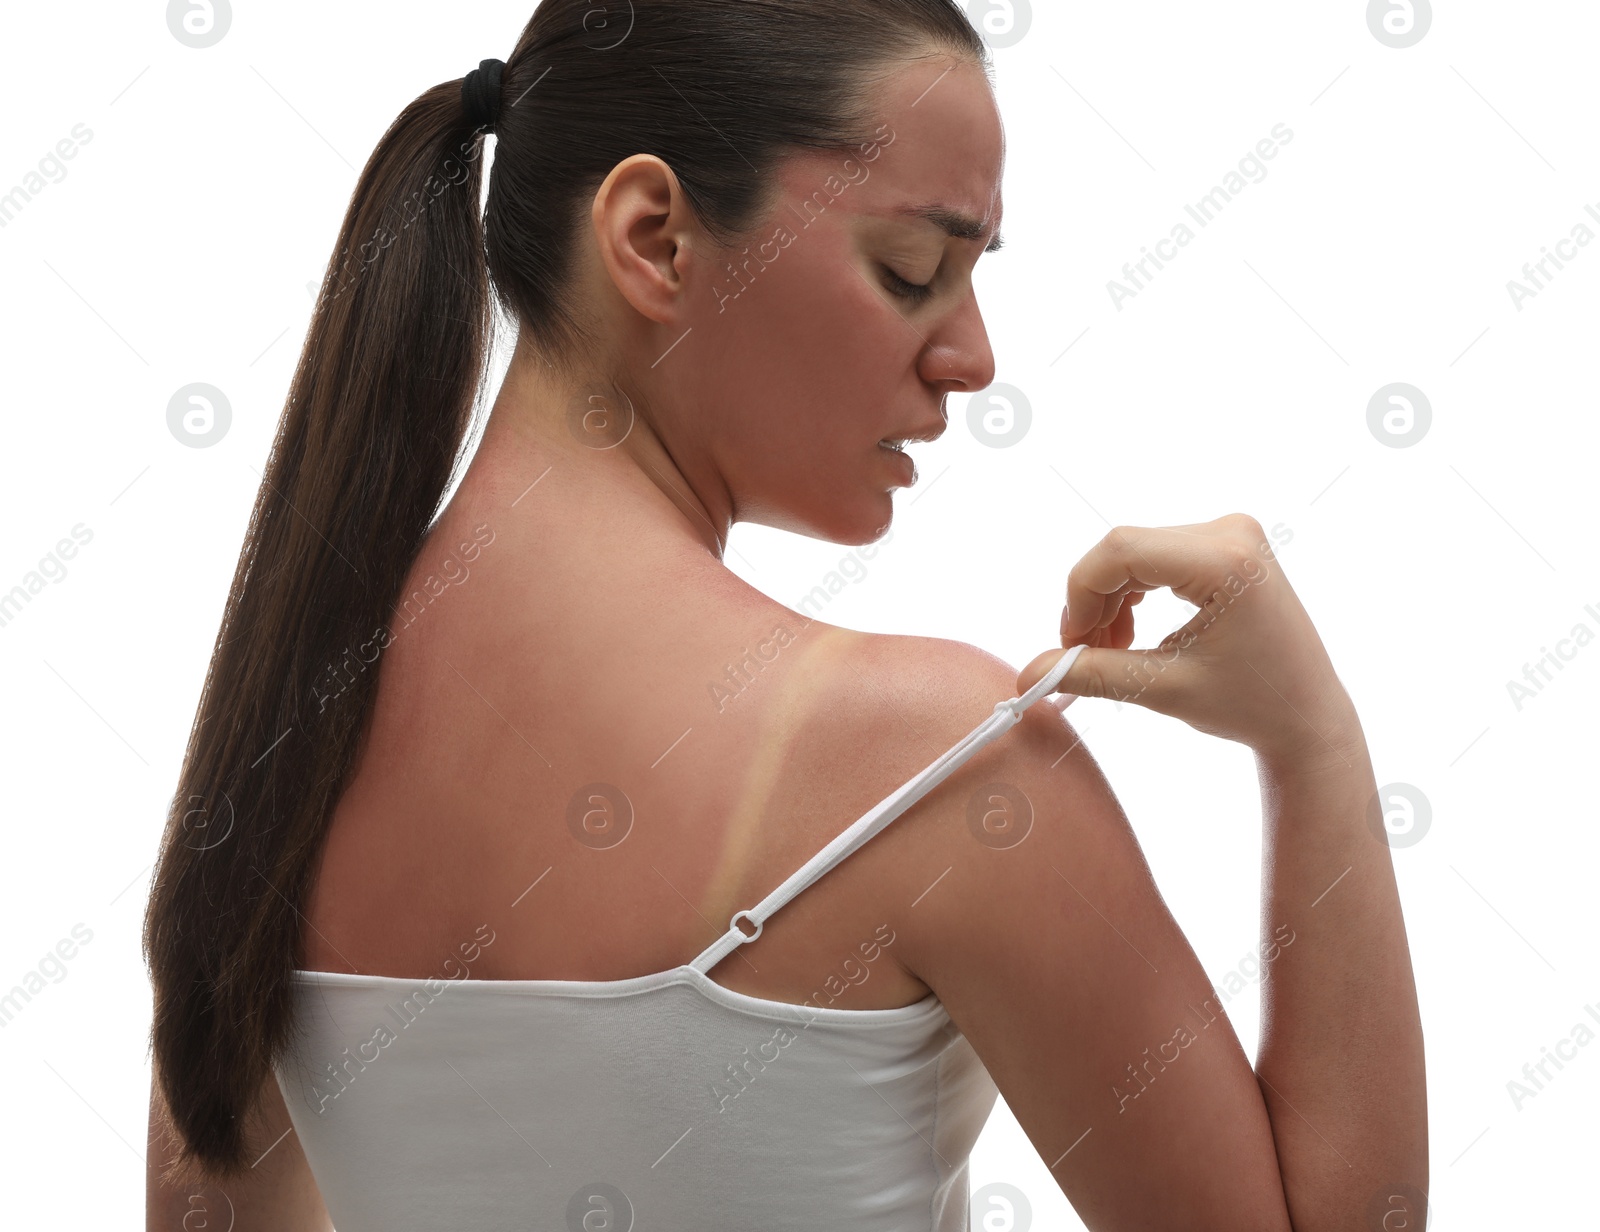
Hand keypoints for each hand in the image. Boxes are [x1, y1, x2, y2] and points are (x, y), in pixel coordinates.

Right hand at [1017, 514, 1363, 767]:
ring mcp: (1232, 534)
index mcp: (1226, 560)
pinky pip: (1157, 555)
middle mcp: (1231, 532)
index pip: (1120, 550)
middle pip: (1125, 549)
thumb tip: (1029, 672)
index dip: (1080, 595)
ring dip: (1111, 600)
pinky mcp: (1228, 544)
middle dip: (1093, 602)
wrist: (1308, 715)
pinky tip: (1131, 633)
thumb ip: (1093, 674)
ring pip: (1135, 552)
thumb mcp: (1163, 690)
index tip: (1069, 645)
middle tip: (1083, 656)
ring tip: (1110, 652)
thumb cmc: (1251, 706)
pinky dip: (1133, 592)